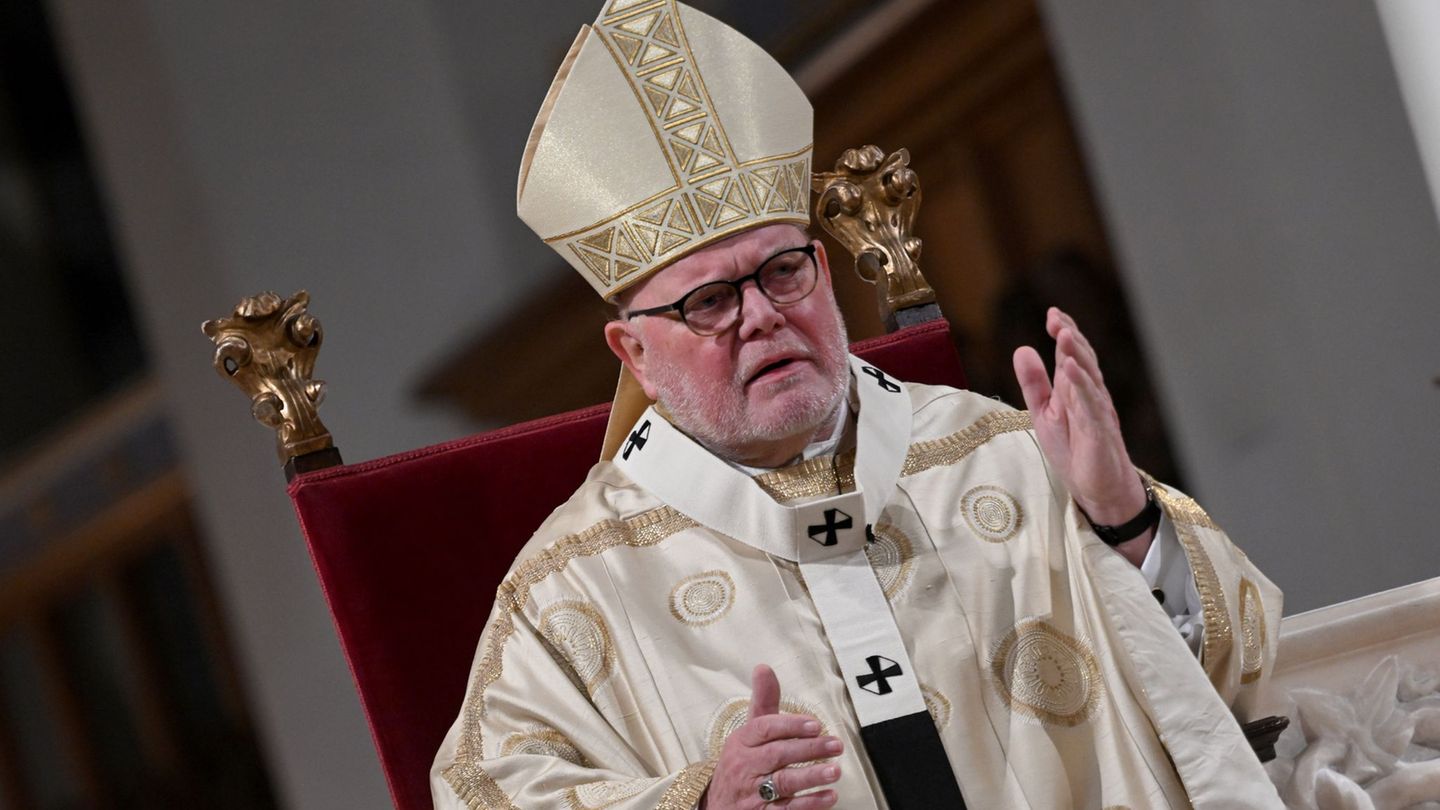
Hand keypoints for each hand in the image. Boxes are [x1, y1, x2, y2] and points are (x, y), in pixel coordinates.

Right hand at [700, 665, 841, 808]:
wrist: (717, 805)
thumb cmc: (740, 763)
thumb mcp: (747, 733)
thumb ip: (762, 702)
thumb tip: (764, 667)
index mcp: (742, 742)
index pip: (764, 729)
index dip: (790, 726)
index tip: (815, 725)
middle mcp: (745, 766)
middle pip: (777, 755)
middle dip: (808, 749)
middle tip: (835, 745)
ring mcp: (753, 793)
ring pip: (783, 783)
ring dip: (810, 777)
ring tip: (834, 771)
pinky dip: (809, 804)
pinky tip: (829, 797)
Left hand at [1013, 308, 1150, 555]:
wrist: (1098, 488)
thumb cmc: (1074, 449)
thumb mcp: (1044, 412)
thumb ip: (1034, 382)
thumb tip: (1023, 348)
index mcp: (1077, 389)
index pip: (1072, 354)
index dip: (1064, 332)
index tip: (1052, 314)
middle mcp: (1090, 396)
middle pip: (1083, 360)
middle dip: (1071, 338)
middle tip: (1057, 319)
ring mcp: (1097, 413)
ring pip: (1089, 378)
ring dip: (1077, 355)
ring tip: (1064, 335)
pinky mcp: (1099, 432)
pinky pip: (1091, 406)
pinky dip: (1082, 387)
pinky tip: (1072, 370)